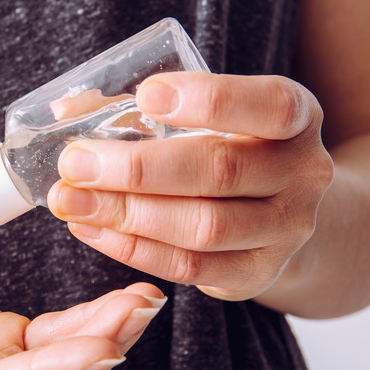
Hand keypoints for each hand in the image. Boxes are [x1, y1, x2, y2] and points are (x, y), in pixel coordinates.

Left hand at [48, 72, 333, 301]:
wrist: (279, 214)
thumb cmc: (229, 149)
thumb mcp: (208, 118)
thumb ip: (143, 109)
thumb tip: (67, 111)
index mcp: (296, 118)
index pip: (268, 106)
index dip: (208, 100)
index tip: (145, 96)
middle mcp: (302, 173)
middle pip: (219, 170)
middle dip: (137, 169)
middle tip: (75, 164)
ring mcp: (286, 230)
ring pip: (202, 227)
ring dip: (126, 214)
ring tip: (70, 202)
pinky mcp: (256, 273)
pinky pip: (189, 267)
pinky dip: (133, 249)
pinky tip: (91, 230)